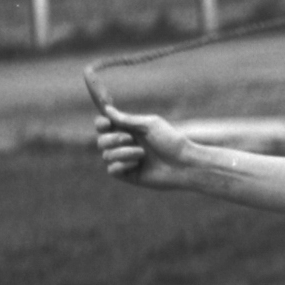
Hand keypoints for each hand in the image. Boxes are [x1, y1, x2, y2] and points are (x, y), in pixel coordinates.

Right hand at [86, 68, 196, 189]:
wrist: (183, 164)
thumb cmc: (171, 141)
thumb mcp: (149, 125)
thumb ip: (127, 119)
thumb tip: (107, 110)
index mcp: (129, 130)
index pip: (104, 126)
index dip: (101, 123)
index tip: (106, 123)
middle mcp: (124, 145)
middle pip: (101, 140)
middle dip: (113, 138)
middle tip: (130, 139)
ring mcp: (125, 161)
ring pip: (106, 155)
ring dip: (124, 152)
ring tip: (142, 154)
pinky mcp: (127, 175)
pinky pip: (112, 169)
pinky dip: (123, 165)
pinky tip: (138, 164)